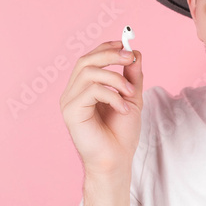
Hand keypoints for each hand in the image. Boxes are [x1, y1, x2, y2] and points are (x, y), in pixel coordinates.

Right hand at [60, 41, 142, 176]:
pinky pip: (91, 91)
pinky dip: (112, 96)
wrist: (117, 160)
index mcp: (83, 89)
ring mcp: (69, 102)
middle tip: (130, 58)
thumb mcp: (132, 98)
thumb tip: (136, 53)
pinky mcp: (71, 112)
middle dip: (110, 55)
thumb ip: (131, 76)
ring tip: (131, 93)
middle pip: (86, 61)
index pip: (89, 59)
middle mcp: (72, 93)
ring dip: (115, 78)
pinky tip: (123, 109)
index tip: (125, 44)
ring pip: (88, 73)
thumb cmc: (121, 134)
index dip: (105, 48)